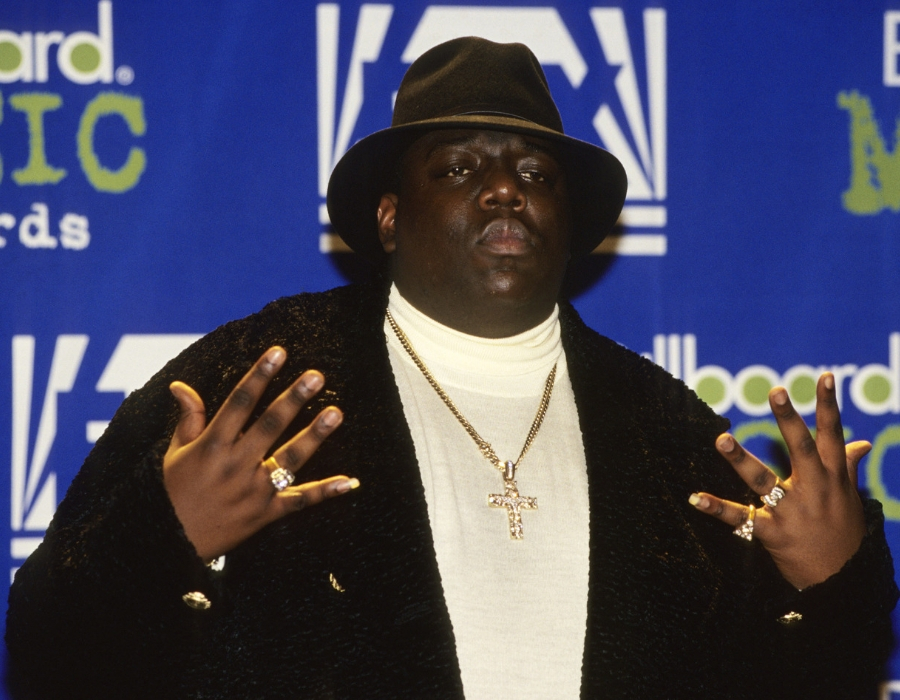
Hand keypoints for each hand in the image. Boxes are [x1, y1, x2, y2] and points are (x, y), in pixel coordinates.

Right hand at [163, 347, 356, 560]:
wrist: (169, 543)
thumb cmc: (173, 492)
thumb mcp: (175, 453)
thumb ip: (189, 419)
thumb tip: (181, 386)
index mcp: (212, 446)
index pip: (239, 403)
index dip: (259, 376)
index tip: (278, 353)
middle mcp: (235, 465)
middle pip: (270, 425)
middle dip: (294, 398)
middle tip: (317, 376)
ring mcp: (253, 491)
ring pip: (289, 459)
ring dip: (315, 436)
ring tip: (336, 413)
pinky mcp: (266, 514)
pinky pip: (300, 500)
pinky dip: (326, 492)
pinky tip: (349, 481)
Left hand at [689, 372, 866, 589]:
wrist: (842, 582)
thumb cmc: (844, 534)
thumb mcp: (850, 498)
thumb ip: (847, 466)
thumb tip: (860, 442)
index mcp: (832, 478)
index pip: (832, 435)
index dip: (828, 405)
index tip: (824, 377)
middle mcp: (813, 490)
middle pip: (801, 448)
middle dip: (788, 420)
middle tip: (775, 391)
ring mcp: (791, 512)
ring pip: (763, 481)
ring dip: (740, 459)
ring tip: (720, 439)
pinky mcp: (772, 533)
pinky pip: (740, 518)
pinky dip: (716, 508)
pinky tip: (695, 497)